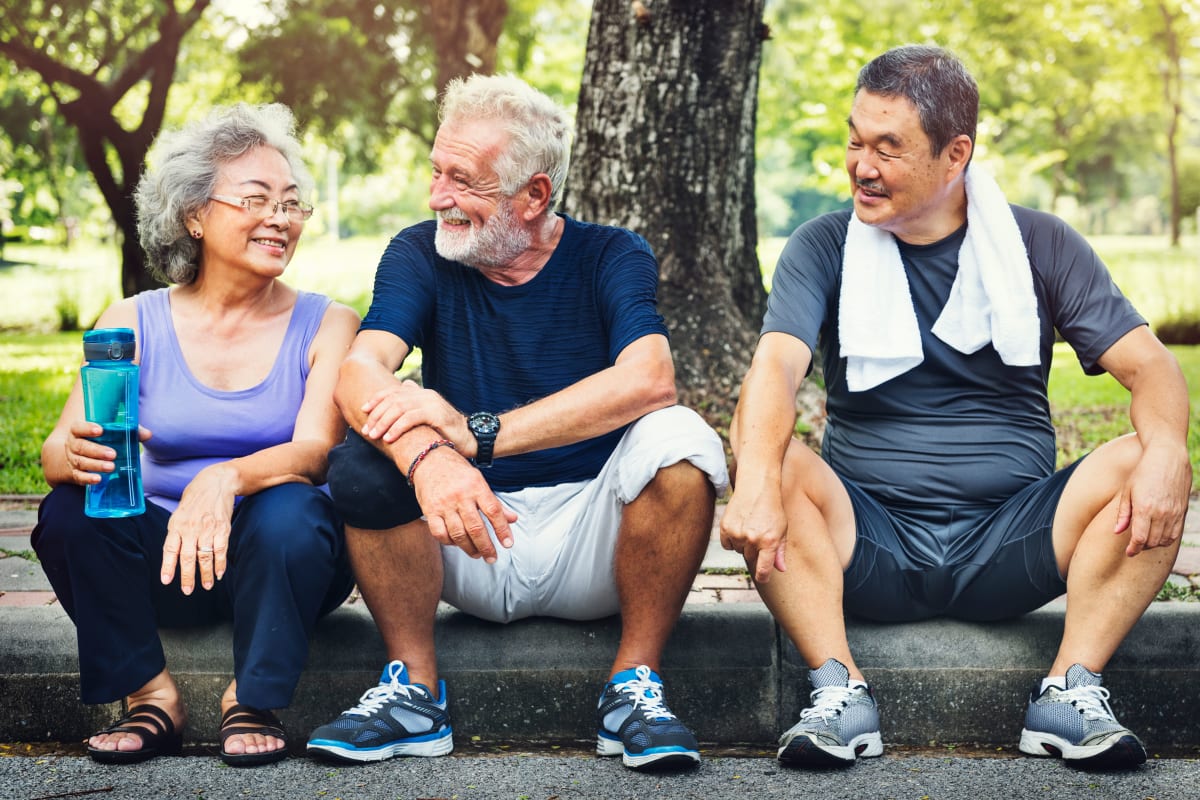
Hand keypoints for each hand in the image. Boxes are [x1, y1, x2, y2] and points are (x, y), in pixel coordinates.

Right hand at [63, 422, 150, 484]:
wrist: (74, 456)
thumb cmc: (97, 440)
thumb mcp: (108, 433)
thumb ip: (127, 431)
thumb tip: (148, 434)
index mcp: (78, 431)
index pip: (79, 428)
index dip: (87, 428)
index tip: (100, 430)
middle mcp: (73, 445)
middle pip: (81, 447)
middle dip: (97, 451)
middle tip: (113, 454)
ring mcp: (72, 460)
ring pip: (81, 462)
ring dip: (96, 465)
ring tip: (111, 467)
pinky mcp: (75, 473)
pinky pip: (79, 476)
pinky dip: (88, 478)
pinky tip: (98, 479)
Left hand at [161, 463, 237, 593]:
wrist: (216, 482)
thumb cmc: (195, 499)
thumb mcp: (179, 513)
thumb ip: (176, 532)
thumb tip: (173, 554)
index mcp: (177, 525)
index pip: (170, 549)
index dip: (168, 566)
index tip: (166, 581)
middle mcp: (191, 528)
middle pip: (188, 557)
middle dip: (188, 577)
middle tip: (187, 590)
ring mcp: (208, 529)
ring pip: (205, 557)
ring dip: (206, 574)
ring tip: (207, 586)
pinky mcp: (223, 529)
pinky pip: (221, 550)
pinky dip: (221, 564)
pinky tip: (220, 573)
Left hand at [361, 380, 468, 450]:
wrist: (469, 438)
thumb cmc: (446, 431)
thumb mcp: (428, 417)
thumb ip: (414, 407)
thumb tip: (403, 393)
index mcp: (421, 393)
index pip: (394, 391)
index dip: (377, 399)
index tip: (363, 410)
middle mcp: (425, 394)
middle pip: (393, 400)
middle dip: (376, 415)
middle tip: (367, 431)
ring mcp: (431, 403)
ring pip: (399, 408)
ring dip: (383, 423)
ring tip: (374, 435)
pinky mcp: (436, 414)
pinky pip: (411, 418)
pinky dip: (397, 428)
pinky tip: (389, 438)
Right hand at [411, 447, 516, 561]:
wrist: (428, 460)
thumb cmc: (457, 472)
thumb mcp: (479, 481)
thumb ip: (495, 502)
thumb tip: (513, 519)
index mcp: (476, 486)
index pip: (493, 511)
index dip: (502, 530)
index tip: (508, 544)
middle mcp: (461, 496)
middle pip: (476, 528)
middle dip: (486, 547)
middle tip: (492, 557)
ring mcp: (444, 504)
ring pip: (458, 534)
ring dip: (469, 548)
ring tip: (477, 554)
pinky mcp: (430, 511)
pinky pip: (440, 533)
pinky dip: (449, 542)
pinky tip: (456, 544)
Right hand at [719, 481, 788, 582]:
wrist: (757, 486)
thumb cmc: (772, 507)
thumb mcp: (782, 528)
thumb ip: (780, 551)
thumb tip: (781, 569)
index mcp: (769, 541)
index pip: (763, 570)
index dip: (762, 576)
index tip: (762, 578)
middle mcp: (752, 539)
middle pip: (750, 558)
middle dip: (755, 551)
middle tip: (759, 535)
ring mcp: (737, 533)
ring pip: (738, 551)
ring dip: (743, 544)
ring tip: (750, 527)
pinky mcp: (725, 527)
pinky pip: (727, 544)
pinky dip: (732, 539)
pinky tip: (739, 526)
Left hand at [1114, 442, 1191, 556]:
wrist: (1168, 457)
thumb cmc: (1143, 472)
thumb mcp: (1127, 491)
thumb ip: (1123, 514)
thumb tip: (1117, 532)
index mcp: (1145, 508)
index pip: (1140, 539)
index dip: (1134, 549)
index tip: (1129, 552)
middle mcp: (1161, 513)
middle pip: (1152, 542)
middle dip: (1142, 547)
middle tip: (1135, 545)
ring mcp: (1174, 512)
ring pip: (1165, 540)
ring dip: (1154, 544)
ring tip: (1145, 540)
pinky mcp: (1182, 510)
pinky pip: (1176, 533)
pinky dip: (1166, 538)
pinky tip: (1158, 535)